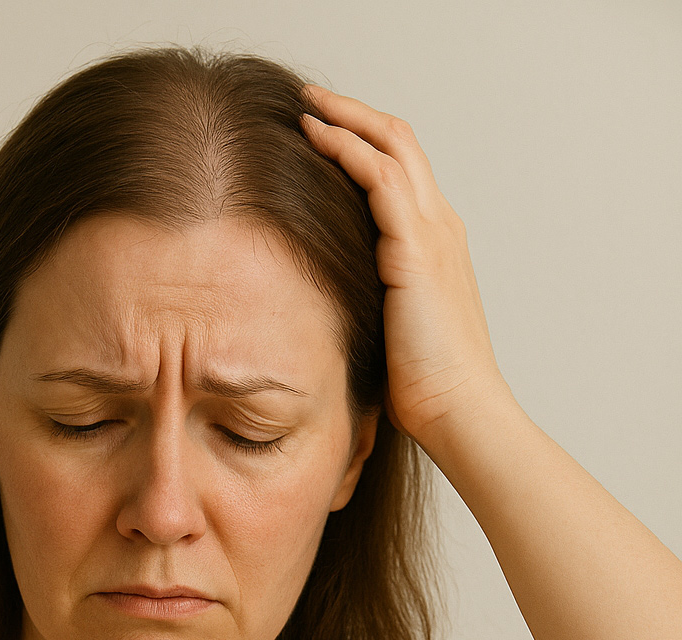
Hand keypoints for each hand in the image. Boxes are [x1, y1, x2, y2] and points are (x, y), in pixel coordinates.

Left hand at [300, 84, 514, 450]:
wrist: (459, 411)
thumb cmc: (425, 391)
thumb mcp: (390, 333)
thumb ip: (369, 304)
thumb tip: (322, 307)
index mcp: (436, 247)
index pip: (402, 173)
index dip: (364, 145)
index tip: (322, 135)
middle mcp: (440, 228)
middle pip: (400, 144)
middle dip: (354, 115)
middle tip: (310, 102)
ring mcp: (434, 233)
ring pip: (391, 147)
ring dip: (346, 119)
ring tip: (306, 107)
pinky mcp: (417, 249)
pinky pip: (380, 178)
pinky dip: (347, 149)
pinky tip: (316, 138)